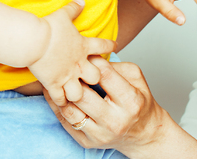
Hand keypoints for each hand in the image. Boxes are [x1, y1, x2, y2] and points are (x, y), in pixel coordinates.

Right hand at [28, 0, 116, 106]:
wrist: (34, 40)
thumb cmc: (48, 27)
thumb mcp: (64, 14)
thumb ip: (74, 8)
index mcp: (83, 46)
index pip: (103, 45)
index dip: (110, 46)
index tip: (115, 46)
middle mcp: (78, 63)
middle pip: (96, 76)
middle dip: (95, 78)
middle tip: (92, 78)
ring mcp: (67, 75)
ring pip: (81, 93)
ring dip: (79, 94)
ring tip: (78, 95)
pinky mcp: (54, 84)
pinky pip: (61, 99)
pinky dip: (61, 103)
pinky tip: (61, 104)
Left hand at [43, 56, 168, 155]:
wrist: (142, 133)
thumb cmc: (139, 101)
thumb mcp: (136, 77)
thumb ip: (116, 66)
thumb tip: (92, 59)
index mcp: (131, 101)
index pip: (106, 76)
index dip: (93, 62)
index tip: (85, 54)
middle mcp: (115, 121)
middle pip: (84, 95)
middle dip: (73, 78)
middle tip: (65, 65)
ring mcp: (100, 134)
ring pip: (71, 111)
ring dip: (60, 93)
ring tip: (54, 79)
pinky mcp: (87, 142)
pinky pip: (66, 122)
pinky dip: (58, 107)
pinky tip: (55, 95)